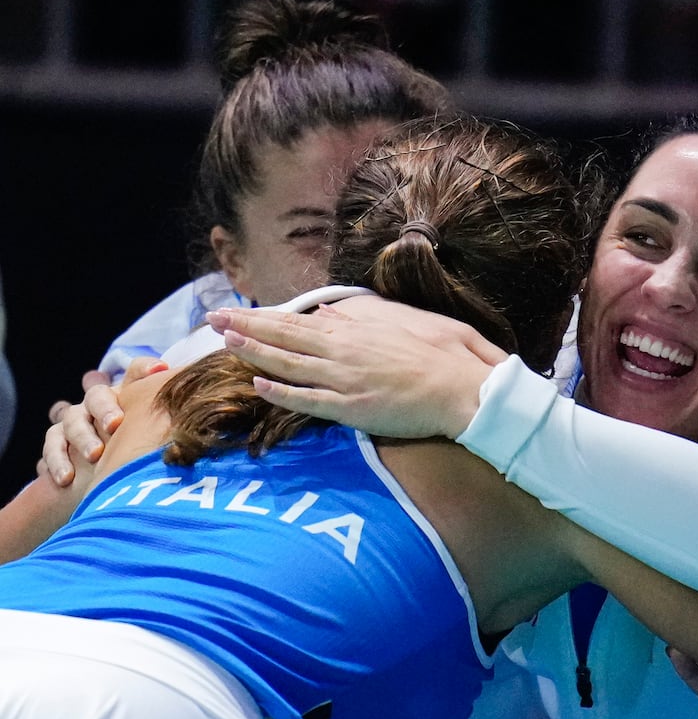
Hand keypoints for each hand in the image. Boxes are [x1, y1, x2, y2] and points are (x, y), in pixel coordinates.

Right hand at [38, 360, 162, 485]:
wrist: (110, 481)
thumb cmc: (140, 455)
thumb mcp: (157, 439)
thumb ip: (169, 422)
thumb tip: (190, 404)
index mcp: (128, 397)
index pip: (136, 373)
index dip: (145, 369)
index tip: (160, 370)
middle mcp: (99, 404)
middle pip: (97, 395)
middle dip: (105, 409)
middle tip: (115, 425)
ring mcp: (76, 421)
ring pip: (74, 420)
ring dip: (83, 437)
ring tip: (95, 455)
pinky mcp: (58, 443)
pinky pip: (53, 446)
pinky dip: (58, 460)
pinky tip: (67, 478)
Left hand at [208, 302, 507, 438]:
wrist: (463, 390)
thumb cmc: (447, 357)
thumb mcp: (410, 322)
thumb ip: (366, 317)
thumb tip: (334, 312)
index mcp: (359, 331)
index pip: (301, 322)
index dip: (266, 317)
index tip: (239, 311)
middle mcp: (345, 351)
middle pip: (285, 337)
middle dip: (246, 327)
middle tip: (214, 320)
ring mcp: (345, 379)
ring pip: (288, 364)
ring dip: (254, 353)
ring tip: (226, 344)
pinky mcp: (351, 407)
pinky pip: (307, 400)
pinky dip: (281, 393)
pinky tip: (258, 386)